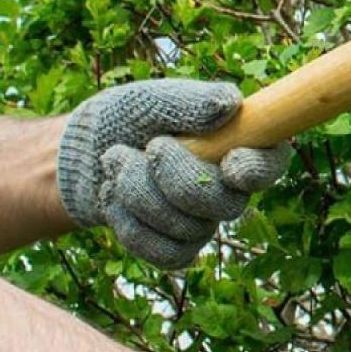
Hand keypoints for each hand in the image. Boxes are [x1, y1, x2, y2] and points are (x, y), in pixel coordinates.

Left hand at [56, 79, 289, 268]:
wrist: (79, 156)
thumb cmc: (125, 118)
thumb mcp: (151, 99)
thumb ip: (190, 101)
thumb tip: (230, 104)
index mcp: (236, 144)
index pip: (271, 163)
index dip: (258, 170)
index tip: (230, 163)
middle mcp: (228, 187)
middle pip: (227, 205)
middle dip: (179, 178)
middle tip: (151, 147)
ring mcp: (203, 221)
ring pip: (189, 229)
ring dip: (141, 193)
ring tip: (117, 161)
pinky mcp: (175, 248)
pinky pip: (166, 252)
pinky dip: (131, 225)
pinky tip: (115, 199)